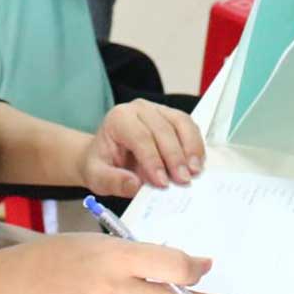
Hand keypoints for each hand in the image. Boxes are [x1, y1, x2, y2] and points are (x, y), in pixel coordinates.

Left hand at [82, 99, 205, 193]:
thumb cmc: (103, 163)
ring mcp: (159, 109)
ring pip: (181, 123)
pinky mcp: (172, 117)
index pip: (140, 137)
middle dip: (175, 157)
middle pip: (163, 130)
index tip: (162, 182)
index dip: (153, 160)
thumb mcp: (97, 177)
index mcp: (118, 118)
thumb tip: (134, 185)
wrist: (107, 154)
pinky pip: (189, 126)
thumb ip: (113, 181)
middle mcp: (139, 109)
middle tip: (183, 180)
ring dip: (191, 148)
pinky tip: (196, 163)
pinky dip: (195, 144)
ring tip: (194, 171)